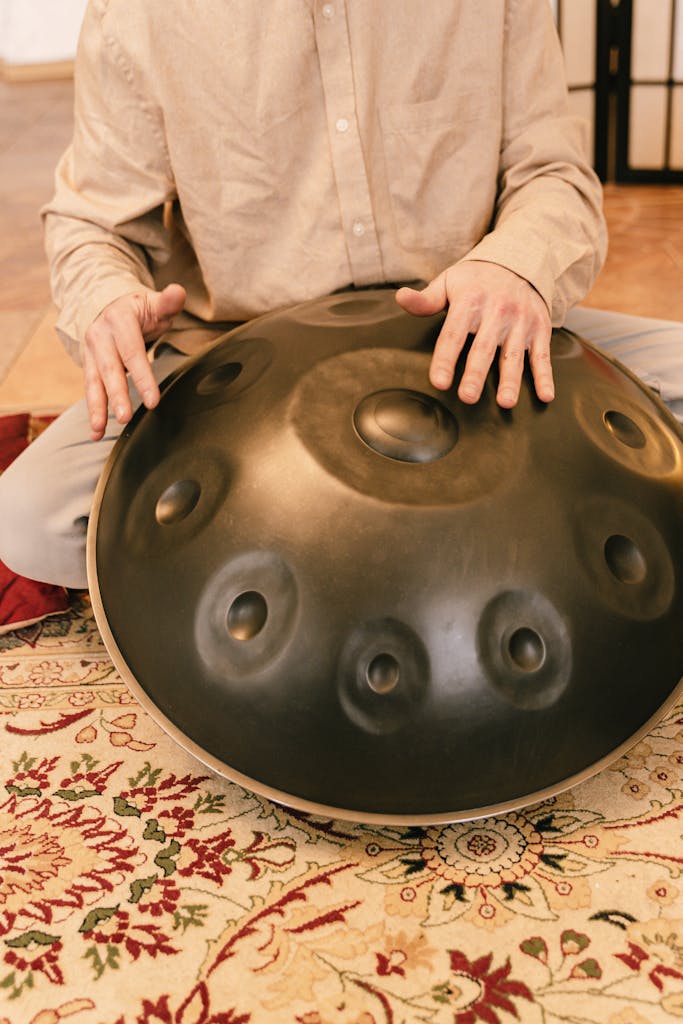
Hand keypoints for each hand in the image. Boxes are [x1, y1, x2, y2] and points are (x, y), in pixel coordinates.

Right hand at [83, 283, 185, 440]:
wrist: (107, 305)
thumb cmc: (139, 309)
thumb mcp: (154, 303)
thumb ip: (168, 302)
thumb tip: (178, 292)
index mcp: (119, 320)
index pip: (132, 352)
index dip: (142, 377)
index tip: (153, 401)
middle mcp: (100, 336)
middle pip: (109, 370)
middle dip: (116, 395)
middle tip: (125, 418)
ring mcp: (91, 353)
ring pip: (93, 383)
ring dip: (97, 408)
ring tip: (99, 430)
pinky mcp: (88, 366)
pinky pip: (90, 390)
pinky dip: (92, 412)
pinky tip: (96, 432)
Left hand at [396, 262, 552, 408]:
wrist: (519, 261)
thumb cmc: (475, 281)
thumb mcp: (449, 282)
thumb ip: (426, 299)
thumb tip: (400, 298)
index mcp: (470, 302)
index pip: (453, 334)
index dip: (445, 359)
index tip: (438, 382)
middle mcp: (497, 312)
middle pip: (484, 348)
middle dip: (476, 374)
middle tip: (467, 397)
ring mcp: (520, 322)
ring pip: (513, 356)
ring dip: (511, 380)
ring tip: (506, 403)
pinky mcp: (540, 329)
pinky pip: (542, 356)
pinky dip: (546, 377)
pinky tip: (545, 396)